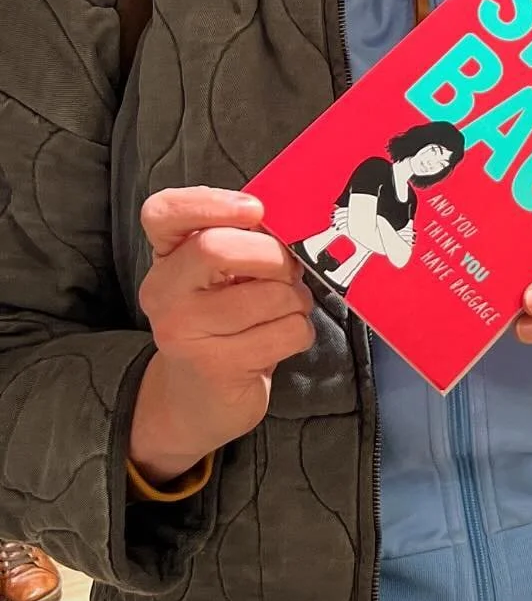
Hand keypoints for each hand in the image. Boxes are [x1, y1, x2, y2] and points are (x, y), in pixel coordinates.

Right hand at [130, 187, 315, 486]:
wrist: (197, 398)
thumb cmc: (224, 319)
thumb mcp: (222, 273)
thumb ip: (244, 240)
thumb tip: (297, 220)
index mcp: (167, 256)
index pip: (163, 211)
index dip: (210, 201)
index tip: (256, 210)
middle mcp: (163, 292)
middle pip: (219, 248)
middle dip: (275, 257)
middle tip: (289, 273)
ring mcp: (183, 333)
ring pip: (269, 294)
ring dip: (296, 299)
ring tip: (285, 308)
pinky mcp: (215, 368)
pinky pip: (287, 332)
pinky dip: (300, 332)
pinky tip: (280, 338)